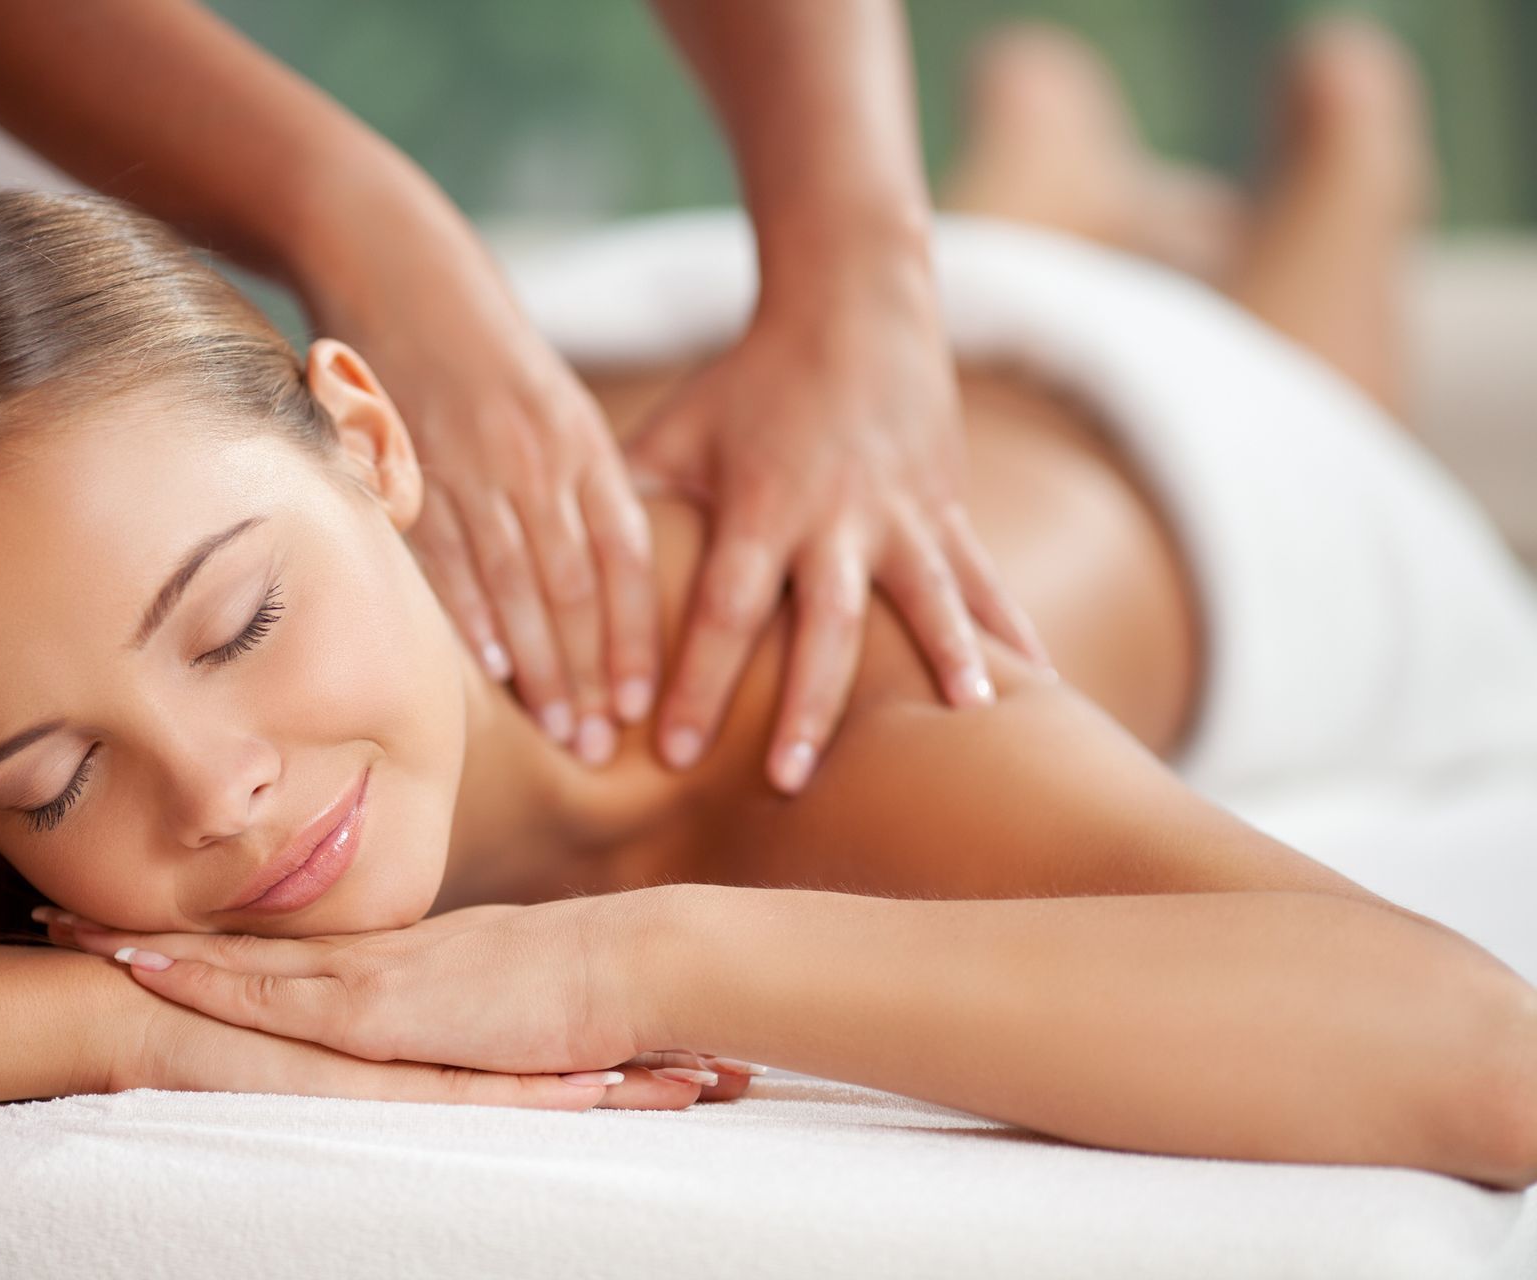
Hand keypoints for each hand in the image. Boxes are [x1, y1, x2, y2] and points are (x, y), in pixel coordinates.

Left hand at [37, 892, 763, 1103]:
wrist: (628, 967)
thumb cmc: (580, 991)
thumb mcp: (495, 1009)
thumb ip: (447, 1018)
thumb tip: (427, 1035)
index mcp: (385, 959)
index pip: (273, 944)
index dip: (199, 930)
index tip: (130, 913)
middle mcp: (360, 956)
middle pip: (229, 938)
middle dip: (138, 921)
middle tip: (52, 902)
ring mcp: (363, 975)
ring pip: (228, 955)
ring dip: (141, 940)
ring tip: (58, 923)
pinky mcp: (377, 1008)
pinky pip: (270, 994)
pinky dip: (200, 975)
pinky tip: (142, 964)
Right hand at [321, 259, 659, 767]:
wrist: (393, 257)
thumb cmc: (477, 341)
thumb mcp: (548, 401)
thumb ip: (574, 482)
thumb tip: (597, 575)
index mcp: (581, 441)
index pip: (625, 556)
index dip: (637, 635)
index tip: (645, 704)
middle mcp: (537, 458)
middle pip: (577, 586)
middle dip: (594, 674)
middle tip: (604, 747)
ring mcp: (472, 462)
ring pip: (518, 584)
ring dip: (542, 667)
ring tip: (560, 732)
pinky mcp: (408, 464)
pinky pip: (445, 555)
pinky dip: (470, 619)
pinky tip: (489, 674)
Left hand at [624, 282, 1050, 793]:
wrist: (853, 303)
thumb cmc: (747, 380)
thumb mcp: (677, 430)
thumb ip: (626, 500)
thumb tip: (555, 571)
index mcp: (763, 501)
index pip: (723, 607)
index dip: (697, 680)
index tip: (668, 751)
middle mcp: (837, 515)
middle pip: (824, 623)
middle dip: (807, 706)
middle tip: (786, 782)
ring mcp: (903, 513)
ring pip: (927, 599)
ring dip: (945, 661)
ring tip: (967, 723)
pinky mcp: (944, 510)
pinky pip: (983, 578)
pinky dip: (1010, 630)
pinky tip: (1040, 684)